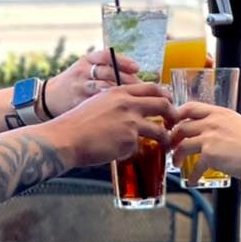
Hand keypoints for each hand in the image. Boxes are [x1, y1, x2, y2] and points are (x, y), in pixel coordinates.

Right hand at [47, 48, 140, 115]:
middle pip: (107, 72)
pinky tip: (123, 115)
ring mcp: (79, 87)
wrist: (49, 98)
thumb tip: (140, 78)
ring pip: (103, 89)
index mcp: (87, 60)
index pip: (106, 56)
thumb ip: (109, 70)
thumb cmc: (76, 83)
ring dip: (121, 96)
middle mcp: (82, 71)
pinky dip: (110, 110)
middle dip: (127, 81)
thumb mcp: (88, 69)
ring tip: (136, 104)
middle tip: (143, 91)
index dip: (122, 61)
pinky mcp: (77, 103)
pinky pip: (97, 106)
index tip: (137, 68)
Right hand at [51, 82, 173, 166]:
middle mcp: (128, 104)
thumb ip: (117, 103)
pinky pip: (139, 147)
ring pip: (160, 130)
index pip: (152, 88)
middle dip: (174, 115)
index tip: (169, 103)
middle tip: (174, 123)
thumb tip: (131, 110)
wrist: (66, 138)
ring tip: (166, 146)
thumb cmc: (77, 123)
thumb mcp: (98, 102)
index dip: (165, 95)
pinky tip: (126, 153)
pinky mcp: (129, 141)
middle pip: (163, 105)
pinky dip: (135, 151)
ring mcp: (131, 123)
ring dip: (166, 139)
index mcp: (120, 92)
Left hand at [172, 101, 240, 182]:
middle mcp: (212, 122)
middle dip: (172, 138)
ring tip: (177, 163)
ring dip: (177, 156)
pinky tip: (192, 181)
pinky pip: (194, 166)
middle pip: (181, 126)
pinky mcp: (210, 154)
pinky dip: (192, 175)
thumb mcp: (237, 124)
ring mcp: (210, 137)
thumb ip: (221, 125)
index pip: (190, 107)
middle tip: (171, 146)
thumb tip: (209, 133)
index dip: (177, 116)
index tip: (173, 124)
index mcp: (219, 112)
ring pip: (182, 144)